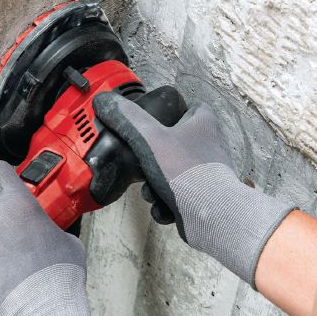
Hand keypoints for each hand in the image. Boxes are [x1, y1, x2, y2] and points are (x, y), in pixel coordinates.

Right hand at [93, 92, 293, 287]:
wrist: (211, 215)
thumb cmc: (187, 172)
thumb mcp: (150, 139)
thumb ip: (128, 119)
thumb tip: (106, 100)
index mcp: (202, 123)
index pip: (188, 107)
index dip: (168, 113)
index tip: (151, 123)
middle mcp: (210, 145)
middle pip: (173, 145)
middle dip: (152, 161)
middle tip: (143, 166)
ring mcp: (209, 172)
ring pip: (173, 173)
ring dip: (156, 186)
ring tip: (153, 192)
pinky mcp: (205, 196)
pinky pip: (179, 196)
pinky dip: (168, 204)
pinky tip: (164, 208)